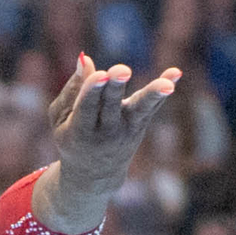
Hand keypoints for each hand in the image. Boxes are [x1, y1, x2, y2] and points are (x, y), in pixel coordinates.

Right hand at [44, 59, 180, 191]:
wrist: (95, 176)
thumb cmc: (71, 138)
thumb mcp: (60, 117)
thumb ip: (72, 88)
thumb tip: (85, 58)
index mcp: (80, 131)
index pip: (87, 108)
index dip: (92, 91)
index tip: (101, 75)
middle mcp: (107, 131)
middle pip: (112, 106)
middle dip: (116, 88)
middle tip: (122, 71)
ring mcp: (127, 129)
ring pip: (141, 110)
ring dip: (153, 95)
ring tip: (167, 86)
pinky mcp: (141, 123)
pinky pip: (153, 105)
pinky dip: (163, 89)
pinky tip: (175, 72)